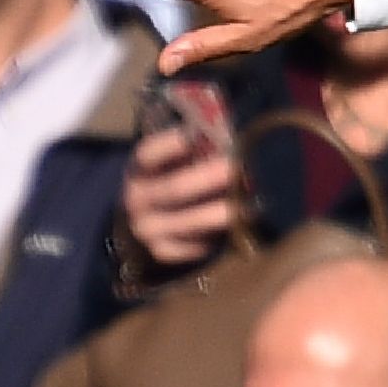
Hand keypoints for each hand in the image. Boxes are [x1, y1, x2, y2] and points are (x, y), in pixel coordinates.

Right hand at [112, 120, 240, 271]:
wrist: (148, 217)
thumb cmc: (171, 177)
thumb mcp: (173, 160)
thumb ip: (194, 150)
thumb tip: (228, 140)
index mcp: (140, 169)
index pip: (148, 154)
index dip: (169, 145)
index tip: (193, 135)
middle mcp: (138, 200)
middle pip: (175, 189)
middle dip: (207, 178)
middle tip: (234, 169)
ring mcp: (148, 228)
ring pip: (189, 222)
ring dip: (220, 213)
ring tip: (250, 205)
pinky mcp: (162, 251)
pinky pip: (193, 247)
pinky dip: (214, 237)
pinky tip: (235, 227)